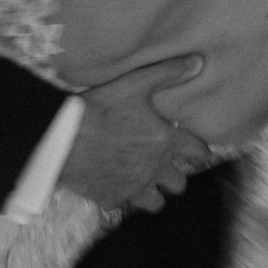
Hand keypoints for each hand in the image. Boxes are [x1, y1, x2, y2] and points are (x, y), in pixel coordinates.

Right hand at [58, 55, 210, 213]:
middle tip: (165, 165)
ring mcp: (133, 188)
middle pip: (178, 183)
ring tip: (142, 181)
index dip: (201, 151)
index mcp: (166, 143)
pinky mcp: (111, 199)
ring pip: (155, 202)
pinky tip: (112, 186)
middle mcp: (155, 170)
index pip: (197, 152)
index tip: (200, 152)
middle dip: (174, 176)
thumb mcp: (136, 84)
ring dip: (152, 192)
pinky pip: (122, 205)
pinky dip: (120, 197)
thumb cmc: (102, 110)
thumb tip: (197, 62)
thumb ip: (167, 73)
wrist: (66, 138)